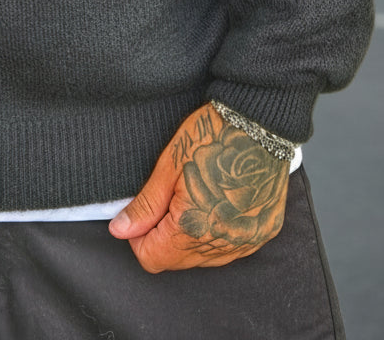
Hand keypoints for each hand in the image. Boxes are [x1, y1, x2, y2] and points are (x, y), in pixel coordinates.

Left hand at [108, 104, 288, 272]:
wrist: (259, 122)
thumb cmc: (211, 138)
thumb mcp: (168, 167)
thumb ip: (145, 206)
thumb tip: (120, 230)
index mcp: (194, 228)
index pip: (152, 258)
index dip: (139, 236)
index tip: (144, 211)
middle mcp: (224, 244)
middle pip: (178, 260)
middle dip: (164, 236)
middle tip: (168, 198)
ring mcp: (247, 240)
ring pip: (205, 257)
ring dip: (191, 237)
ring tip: (195, 197)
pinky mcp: (263, 231)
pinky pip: (231, 247)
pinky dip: (218, 232)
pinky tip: (218, 203)